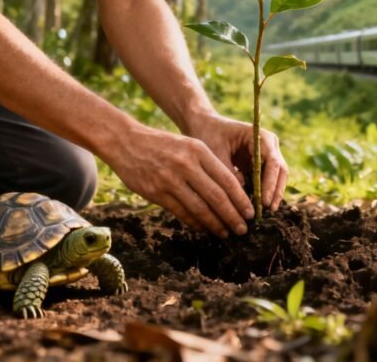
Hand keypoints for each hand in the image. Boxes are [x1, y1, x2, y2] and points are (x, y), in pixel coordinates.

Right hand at [105, 122, 253, 237]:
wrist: (126, 142)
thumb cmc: (162, 144)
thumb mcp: (188, 145)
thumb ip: (207, 165)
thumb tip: (231, 193)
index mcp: (198, 150)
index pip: (227, 179)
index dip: (241, 199)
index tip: (250, 213)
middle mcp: (186, 164)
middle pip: (217, 196)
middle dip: (233, 216)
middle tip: (243, 229)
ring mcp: (170, 179)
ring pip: (200, 208)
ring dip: (215, 224)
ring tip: (226, 233)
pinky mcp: (156, 192)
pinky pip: (181, 212)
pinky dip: (195, 223)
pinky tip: (204, 229)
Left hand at [186, 113, 288, 212]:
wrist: (202, 126)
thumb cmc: (208, 135)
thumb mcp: (215, 153)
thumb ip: (229, 173)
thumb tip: (241, 195)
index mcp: (261, 137)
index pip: (273, 162)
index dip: (270, 184)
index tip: (264, 202)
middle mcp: (269, 146)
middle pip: (279, 172)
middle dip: (274, 193)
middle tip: (267, 212)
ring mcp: (266, 156)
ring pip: (275, 179)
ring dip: (270, 196)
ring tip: (262, 215)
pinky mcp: (259, 166)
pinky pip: (265, 182)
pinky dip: (261, 195)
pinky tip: (255, 210)